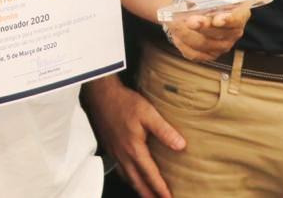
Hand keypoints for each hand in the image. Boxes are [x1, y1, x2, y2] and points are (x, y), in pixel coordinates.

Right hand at [83, 76, 184, 197]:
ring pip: (127, 178)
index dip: (160, 189)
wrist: (101, 95)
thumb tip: (180, 145)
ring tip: (147, 195)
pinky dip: (128, 179)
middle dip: (149, 194)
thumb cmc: (124, 102)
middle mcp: (123, 155)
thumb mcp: (148, 113)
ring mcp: (115, 152)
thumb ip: (164, 130)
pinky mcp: (109, 147)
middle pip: (137, 182)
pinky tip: (131, 177)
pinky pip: (119, 170)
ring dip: (138, 189)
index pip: (150, 175)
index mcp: (134, 149)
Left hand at [165, 3, 250, 60]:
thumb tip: (191, 0)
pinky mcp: (209, 55)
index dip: (228, 20)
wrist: (196, 8)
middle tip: (189, 20)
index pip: (237, 19)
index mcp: (239, 13)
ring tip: (174, 23)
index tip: (217, 19)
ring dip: (186, 34)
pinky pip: (194, 54)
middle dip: (201, 27)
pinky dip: (182, 44)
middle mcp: (234, 32)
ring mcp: (222, 46)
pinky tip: (176, 34)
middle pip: (218, 33)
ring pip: (203, 44)